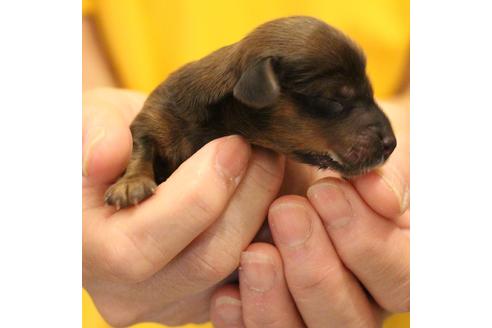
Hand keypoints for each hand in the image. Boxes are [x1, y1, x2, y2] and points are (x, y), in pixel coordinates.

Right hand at [82, 88, 284, 325]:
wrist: (121, 176)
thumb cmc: (106, 145)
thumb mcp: (89, 121)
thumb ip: (94, 133)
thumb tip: (109, 155)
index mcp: (87, 250)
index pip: (149, 237)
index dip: (204, 187)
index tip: (235, 144)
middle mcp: (127, 292)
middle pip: (207, 260)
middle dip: (249, 198)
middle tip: (267, 152)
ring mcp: (168, 302)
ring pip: (238, 272)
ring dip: (267, 216)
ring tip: (275, 168)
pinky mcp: (201, 298)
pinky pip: (250, 276)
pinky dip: (270, 235)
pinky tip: (274, 197)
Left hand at [209, 97, 408, 327]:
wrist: (296, 164)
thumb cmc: (344, 158)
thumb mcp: (382, 149)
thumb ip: (393, 172)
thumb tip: (383, 197)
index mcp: (394, 263)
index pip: (400, 277)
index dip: (368, 242)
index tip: (326, 192)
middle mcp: (360, 299)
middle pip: (352, 318)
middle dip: (318, 270)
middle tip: (285, 212)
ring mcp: (314, 314)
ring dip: (278, 300)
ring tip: (254, 254)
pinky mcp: (274, 316)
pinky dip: (243, 320)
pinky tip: (226, 294)